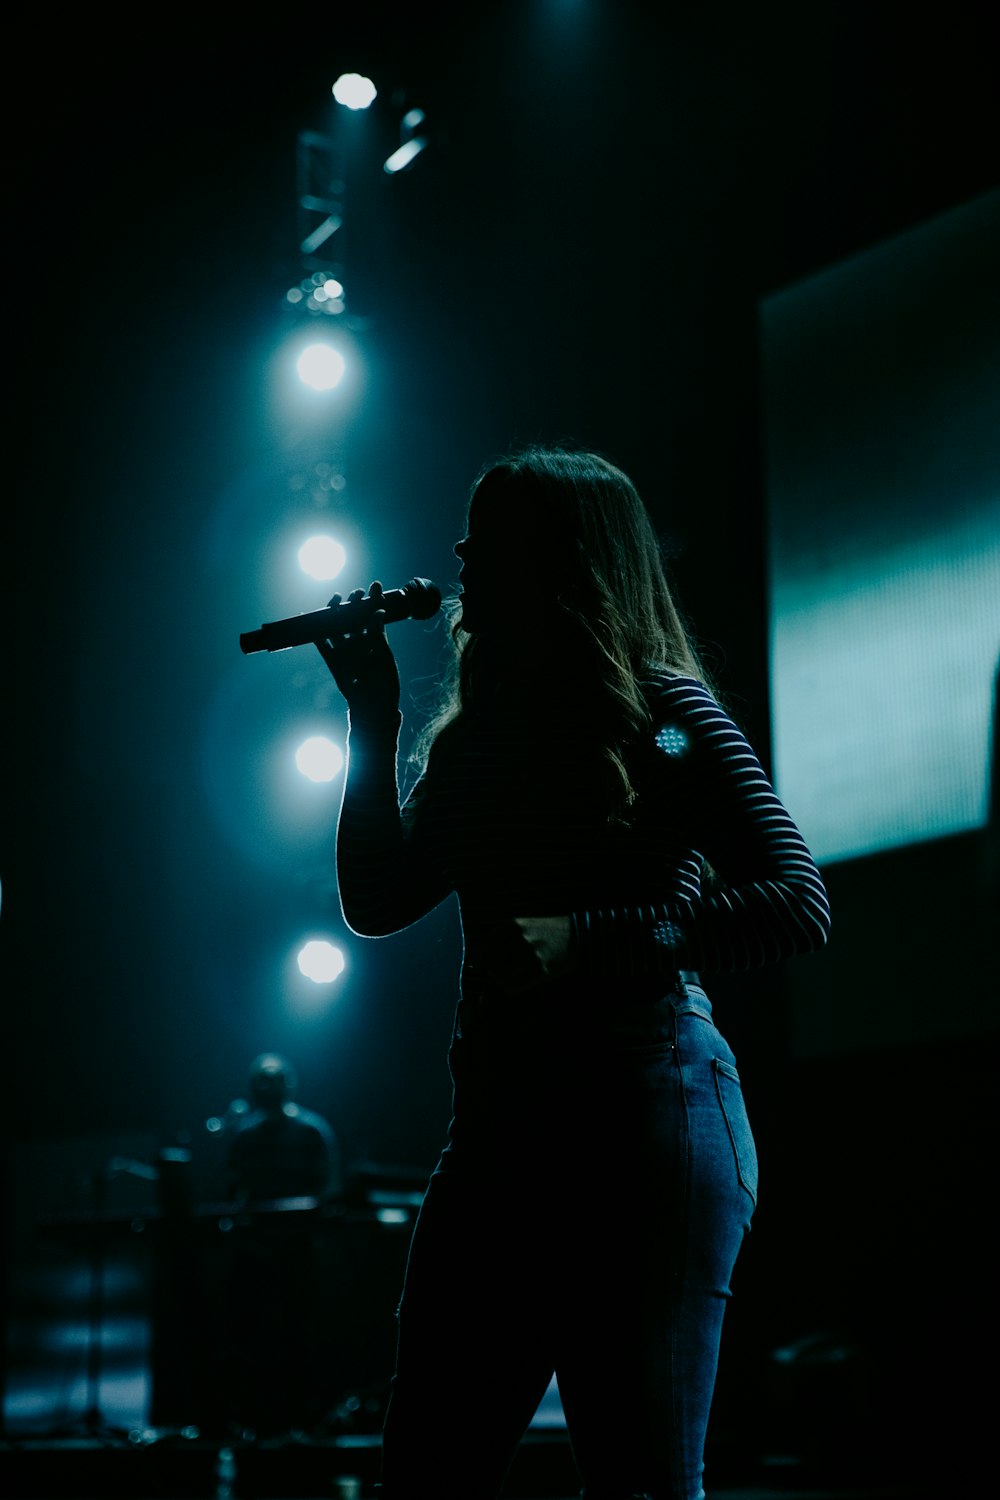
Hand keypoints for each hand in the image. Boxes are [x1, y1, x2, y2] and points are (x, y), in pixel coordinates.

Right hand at [315, 582, 400, 719]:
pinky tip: (308, 620)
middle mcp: (359, 642)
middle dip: (354, 603)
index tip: (375, 585)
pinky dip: (315, 633)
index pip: (374, 615)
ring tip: (336, 598)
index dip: (374, 600)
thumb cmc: (385, 684)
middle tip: (356, 593)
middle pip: (353, 618)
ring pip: (337, 627)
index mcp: (375, 640)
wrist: (373, 708)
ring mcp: (345, 651)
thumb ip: (379, 636)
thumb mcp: (384, 658)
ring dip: (335, 613)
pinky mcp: (333, 661)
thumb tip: (378, 611)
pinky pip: (322, 645)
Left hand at [475, 915, 573, 995]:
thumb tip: (475, 961)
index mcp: (510, 926)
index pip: (482, 950)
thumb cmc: (545, 931)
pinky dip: (512, 988)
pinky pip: (513, 987)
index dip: (478, 961)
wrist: (575, 935)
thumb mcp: (521, 925)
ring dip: (503, 980)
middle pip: (491, 966)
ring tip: (513, 975)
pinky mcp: (541, 971)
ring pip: (500, 978)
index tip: (477, 966)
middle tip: (501, 971)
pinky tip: (519, 982)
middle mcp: (518, 940)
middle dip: (493, 971)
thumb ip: (499, 939)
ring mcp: (530, 956)